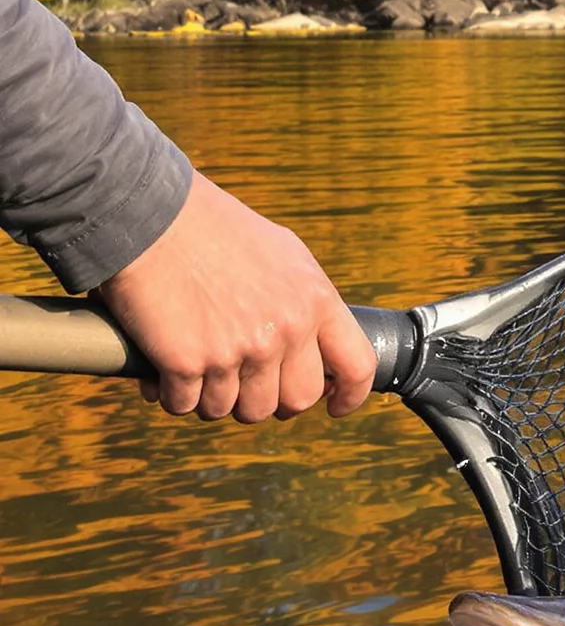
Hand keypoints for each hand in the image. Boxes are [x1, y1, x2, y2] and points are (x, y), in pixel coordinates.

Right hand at [96, 174, 375, 421]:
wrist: (146, 215)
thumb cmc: (210, 227)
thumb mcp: (281, 252)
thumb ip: (302, 297)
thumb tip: (312, 338)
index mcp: (316, 301)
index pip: (357, 366)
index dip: (349, 395)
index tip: (335, 406)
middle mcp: (286, 331)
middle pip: (295, 401)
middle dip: (270, 401)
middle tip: (245, 387)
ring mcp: (239, 350)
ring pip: (236, 409)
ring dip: (215, 399)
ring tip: (198, 374)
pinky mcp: (188, 363)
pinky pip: (186, 404)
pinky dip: (172, 396)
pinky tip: (162, 376)